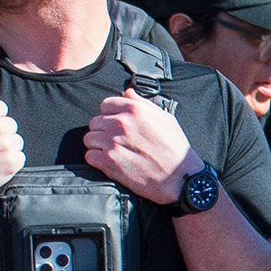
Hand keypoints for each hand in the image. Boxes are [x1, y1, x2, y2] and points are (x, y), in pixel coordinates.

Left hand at [84, 89, 199, 202]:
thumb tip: (127, 93)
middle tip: (116, 141)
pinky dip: (97, 160)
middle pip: (95, 122)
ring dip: (98, 145)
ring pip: (90, 139)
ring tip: (113, 152)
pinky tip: (110, 162)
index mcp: (135, 110)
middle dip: (103, 131)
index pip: (105, 105)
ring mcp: (113, 142)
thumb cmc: (176, 149)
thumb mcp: (166, 118)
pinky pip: (89, 155)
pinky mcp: (108, 161)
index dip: (110, 115)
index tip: (116, 124)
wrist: (180, 178)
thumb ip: (143, 103)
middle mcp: (121, 123)